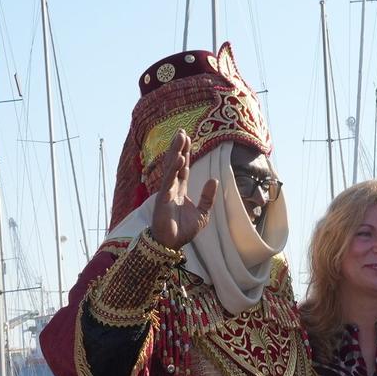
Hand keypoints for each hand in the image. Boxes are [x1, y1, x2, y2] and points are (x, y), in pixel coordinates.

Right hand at [144, 130, 217, 250]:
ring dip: (176, 152)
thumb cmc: (184, 231)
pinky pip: (169, 181)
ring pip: (171, 168)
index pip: (184, 168)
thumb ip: (207, 197)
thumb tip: (213, 179)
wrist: (172, 244)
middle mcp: (172, 188)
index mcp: (180, 190)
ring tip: (180, 137)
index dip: (186, 153)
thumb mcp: (202, 214)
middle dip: (179, 147)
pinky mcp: (163, 198)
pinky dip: (174, 169)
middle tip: (181, 131)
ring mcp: (166, 192)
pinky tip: (180, 158)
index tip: (188, 139)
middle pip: (176, 163)